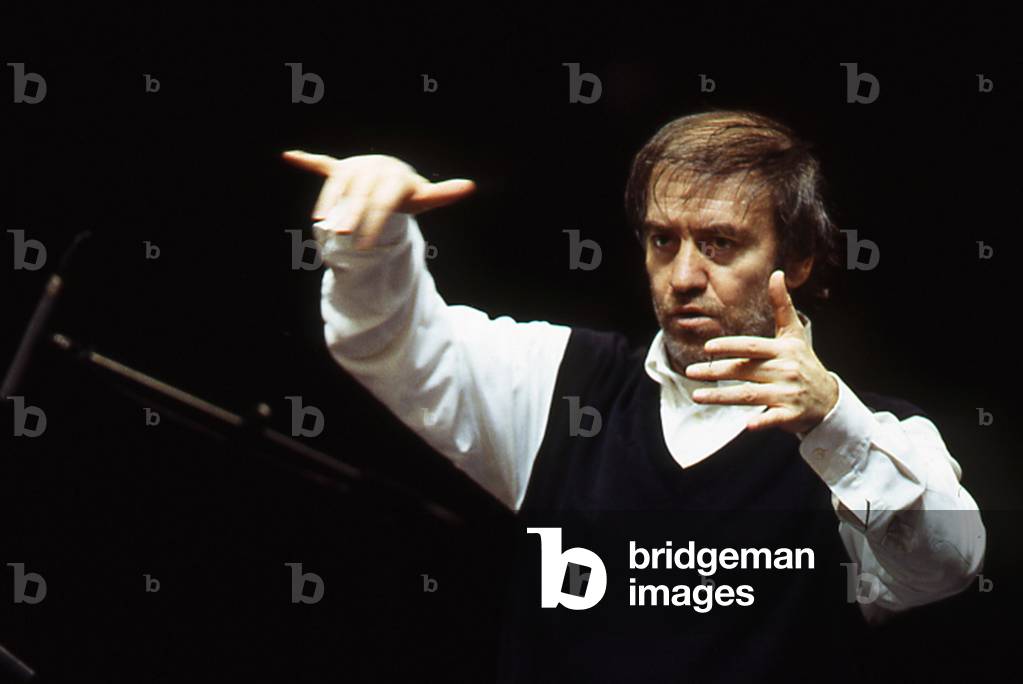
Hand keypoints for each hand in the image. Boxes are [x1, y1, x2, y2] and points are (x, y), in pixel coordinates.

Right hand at [281, 150, 475, 249]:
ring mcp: (356, 167)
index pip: (383, 202)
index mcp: (396, 177)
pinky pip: (324, 164)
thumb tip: (470, 185)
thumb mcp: (425, 198)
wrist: (393, 178)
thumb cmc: (408, 194)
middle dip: (349, 213)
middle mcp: (375, 167)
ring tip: (320, 220)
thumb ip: (443, 193)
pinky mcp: (342, 168)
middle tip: (339, 234)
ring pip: (340, 182)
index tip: (367, 245)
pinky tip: (289, 155)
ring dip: (329, 198)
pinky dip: (308, 160)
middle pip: (360, 194)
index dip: (375, 223)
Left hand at [684, 270, 839, 433]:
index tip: (707, 347)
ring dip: (722, 396)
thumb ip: (782, 305)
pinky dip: (761, 422)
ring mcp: (789, 393)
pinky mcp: (791, 414)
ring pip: (749, 395)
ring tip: (696, 396)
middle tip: (690, 372)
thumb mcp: (794, 334)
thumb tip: (776, 273)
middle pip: (744, 371)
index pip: (752, 347)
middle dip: (715, 372)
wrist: (828, 399)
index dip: (730, 347)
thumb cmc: (804, 363)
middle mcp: (786, 371)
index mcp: (783, 351)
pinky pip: (773, 418)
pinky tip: (745, 425)